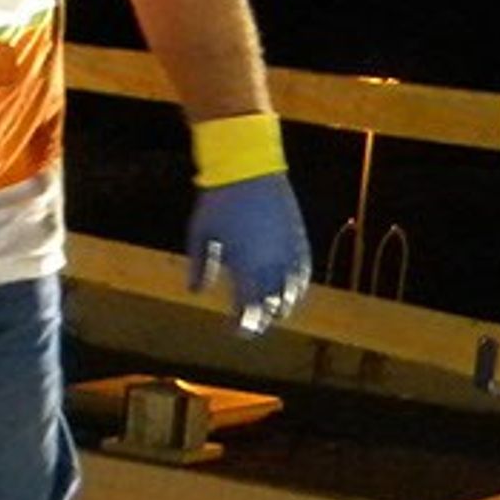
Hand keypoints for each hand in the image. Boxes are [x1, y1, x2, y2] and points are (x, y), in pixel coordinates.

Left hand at [187, 173, 310, 334]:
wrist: (247, 168)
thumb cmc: (218, 202)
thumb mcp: (200, 236)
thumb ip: (199, 267)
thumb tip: (196, 293)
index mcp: (245, 264)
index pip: (249, 307)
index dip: (244, 324)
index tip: (235, 330)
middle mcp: (271, 261)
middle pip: (273, 305)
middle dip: (263, 319)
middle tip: (251, 326)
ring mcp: (288, 249)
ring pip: (293, 291)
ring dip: (283, 306)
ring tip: (272, 313)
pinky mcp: (299, 236)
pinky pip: (304, 270)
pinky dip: (298, 286)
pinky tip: (292, 292)